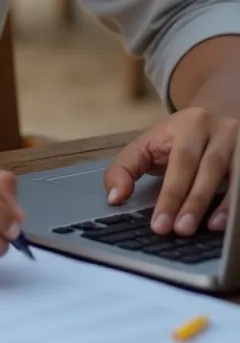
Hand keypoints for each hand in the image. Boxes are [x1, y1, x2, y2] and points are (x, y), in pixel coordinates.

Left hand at [104, 108, 237, 235]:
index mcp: (190, 123)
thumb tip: (115, 198)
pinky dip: (238, 202)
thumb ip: (125, 169)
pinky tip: (231, 222)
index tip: (159, 224)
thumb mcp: (147, 145)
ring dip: (224, 204)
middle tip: (180, 230)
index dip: (170, 195)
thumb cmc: (177, 140)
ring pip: (236, 173)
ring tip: (209, 229)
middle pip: (210, 167)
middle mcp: (220, 129)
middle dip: (194, 201)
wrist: (218, 113)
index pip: (180, 161)